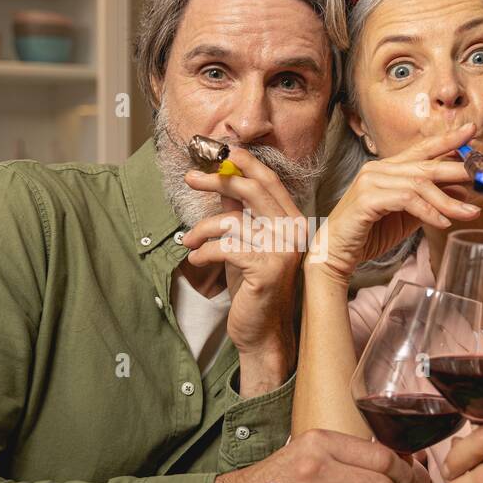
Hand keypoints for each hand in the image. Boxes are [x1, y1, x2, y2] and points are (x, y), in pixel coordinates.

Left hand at [181, 145, 304, 389]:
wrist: (262, 332)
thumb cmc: (253, 287)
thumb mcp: (244, 242)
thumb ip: (239, 211)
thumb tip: (224, 180)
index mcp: (291, 221)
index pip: (268, 180)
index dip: (244, 161)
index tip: (219, 151)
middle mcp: (293, 232)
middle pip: (252, 189)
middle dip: (218, 178)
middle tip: (190, 177)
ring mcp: (282, 251)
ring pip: (232, 221)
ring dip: (201, 228)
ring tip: (189, 240)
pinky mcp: (266, 270)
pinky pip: (226, 247)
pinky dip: (204, 251)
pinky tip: (196, 259)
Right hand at [307, 123, 482, 285]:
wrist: (336, 253)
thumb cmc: (369, 234)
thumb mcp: (407, 216)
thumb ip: (430, 201)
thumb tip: (463, 192)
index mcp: (387, 168)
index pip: (422, 149)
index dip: (448, 139)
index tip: (473, 132)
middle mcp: (378, 169)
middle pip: (427, 164)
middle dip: (461, 166)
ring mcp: (371, 181)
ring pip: (420, 183)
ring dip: (449, 200)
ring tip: (471, 212)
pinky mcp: (367, 199)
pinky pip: (407, 200)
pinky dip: (429, 211)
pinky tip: (443, 223)